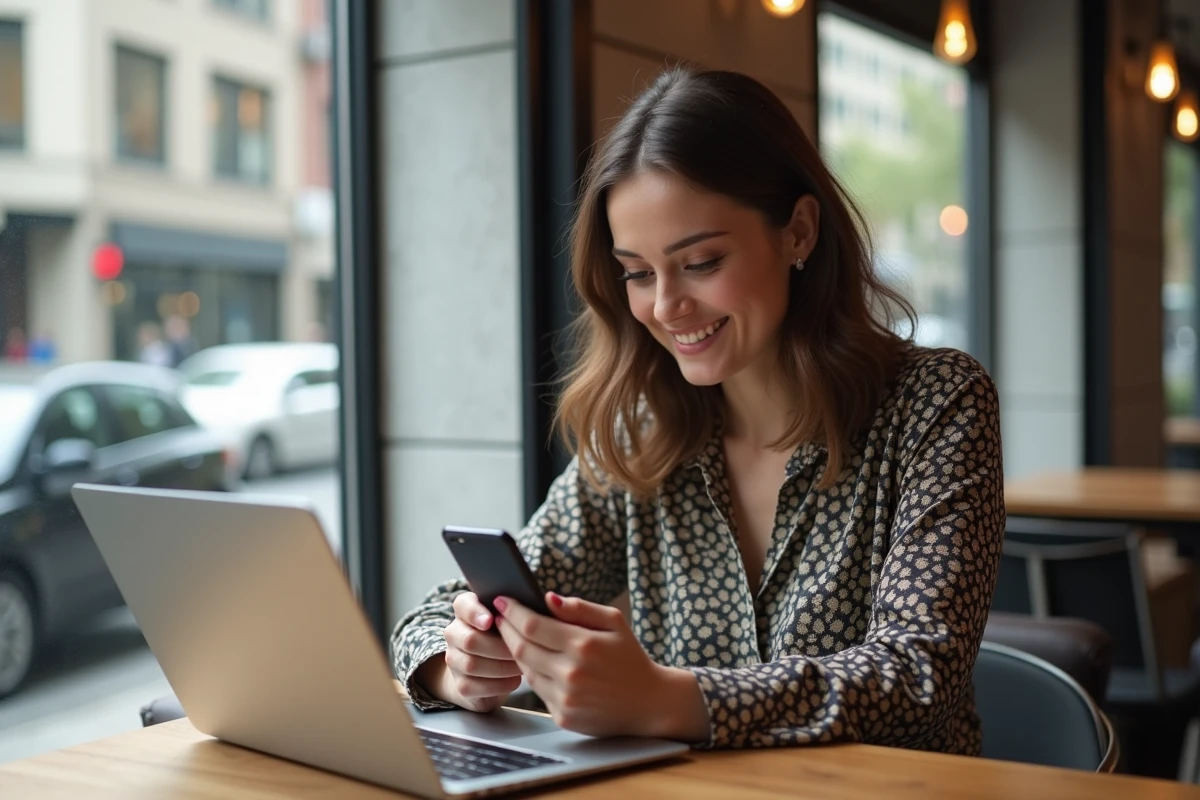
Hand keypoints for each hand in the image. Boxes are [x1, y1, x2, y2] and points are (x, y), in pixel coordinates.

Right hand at [419, 592, 522, 711]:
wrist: (487, 671)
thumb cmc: (506, 637)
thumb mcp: (510, 619)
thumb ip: (519, 609)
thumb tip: (548, 601)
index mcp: (465, 610)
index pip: (462, 605)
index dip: (475, 613)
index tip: (491, 620)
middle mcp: (454, 633)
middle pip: (470, 639)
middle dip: (500, 647)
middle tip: (523, 650)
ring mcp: (454, 660)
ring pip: (473, 664)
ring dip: (502, 666)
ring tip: (522, 665)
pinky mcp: (461, 685)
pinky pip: (477, 686)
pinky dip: (500, 684)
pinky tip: (514, 679)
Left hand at [494, 593, 709, 739]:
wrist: (649, 702)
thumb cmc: (630, 657)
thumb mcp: (614, 622)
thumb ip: (579, 608)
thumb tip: (547, 598)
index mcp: (584, 645)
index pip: (532, 626)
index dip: (513, 612)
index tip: (502, 601)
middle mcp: (571, 673)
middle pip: (521, 648)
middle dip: (506, 630)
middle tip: (500, 617)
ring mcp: (566, 698)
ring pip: (525, 670)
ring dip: (517, 652)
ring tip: (516, 637)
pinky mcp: (563, 716)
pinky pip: (537, 690)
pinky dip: (533, 674)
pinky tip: (536, 662)